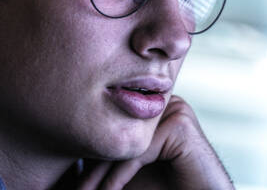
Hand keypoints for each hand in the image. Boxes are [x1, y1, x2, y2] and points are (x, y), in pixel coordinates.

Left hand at [77, 95, 234, 189]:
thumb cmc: (168, 188)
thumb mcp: (130, 174)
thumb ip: (108, 162)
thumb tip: (67, 160)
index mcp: (154, 111)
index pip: (116, 127)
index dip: (91, 155)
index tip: (69, 182)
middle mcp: (165, 105)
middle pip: (119, 133)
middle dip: (93, 167)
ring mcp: (174, 110)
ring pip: (127, 143)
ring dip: (100, 175)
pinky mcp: (180, 124)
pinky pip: (140, 151)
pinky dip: (119, 178)